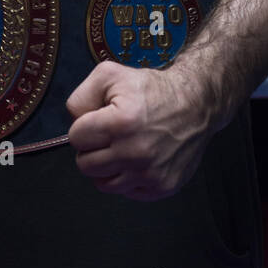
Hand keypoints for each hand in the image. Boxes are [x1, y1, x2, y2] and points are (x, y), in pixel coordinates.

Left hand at [66, 58, 215, 201]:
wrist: (195, 104)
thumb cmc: (149, 89)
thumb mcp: (110, 75)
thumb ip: (81, 96)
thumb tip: (73, 122)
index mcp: (121, 122)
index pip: (76, 137)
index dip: (84, 126)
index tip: (99, 119)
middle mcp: (135, 152)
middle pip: (85, 165)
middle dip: (91, 148)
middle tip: (107, 135)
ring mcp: (150, 173)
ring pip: (102, 184)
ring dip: (106, 166)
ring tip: (120, 148)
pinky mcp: (162, 187)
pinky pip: (126, 192)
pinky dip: (125, 178)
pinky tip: (135, 159)